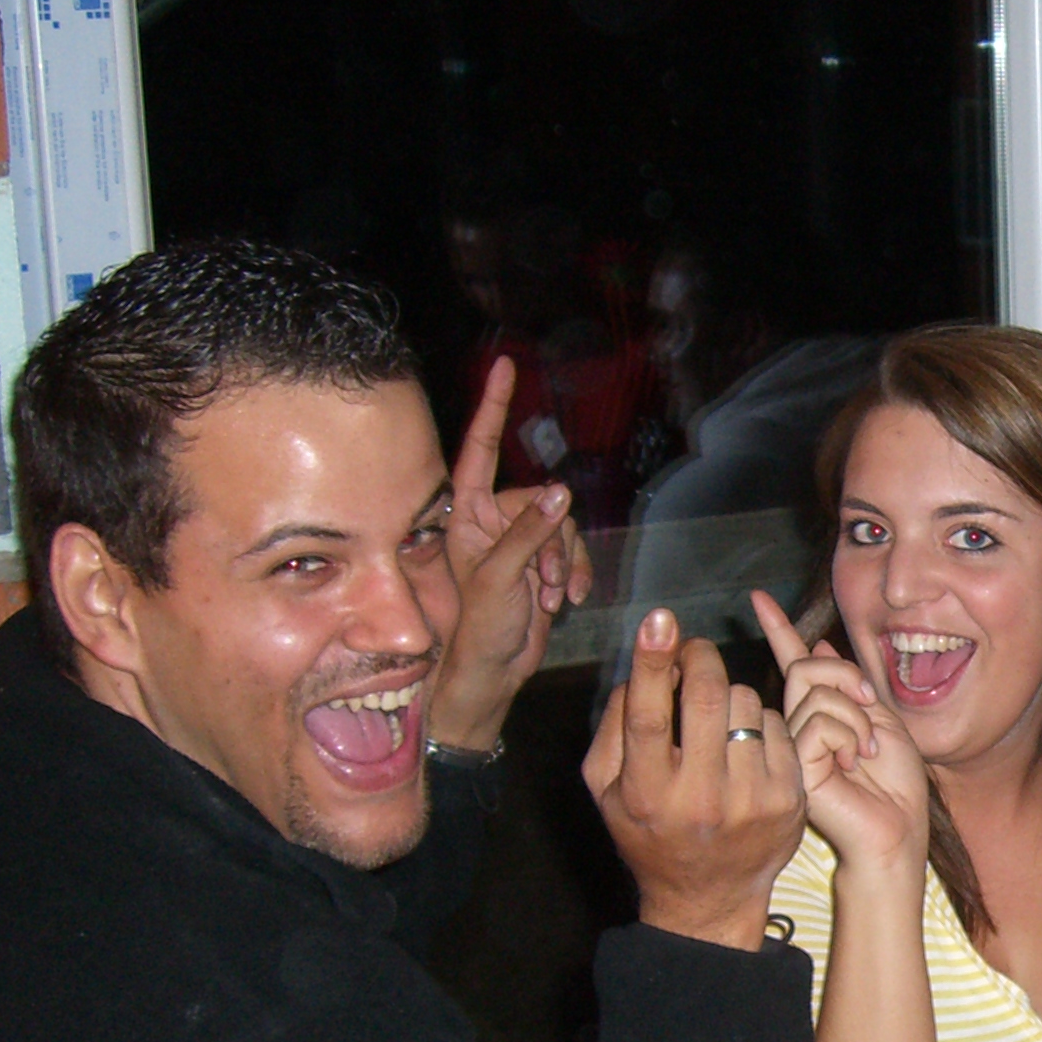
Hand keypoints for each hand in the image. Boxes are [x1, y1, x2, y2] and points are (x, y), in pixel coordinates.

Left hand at [426, 358, 596, 751]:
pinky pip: (573, 551)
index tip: (506, 367)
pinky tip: (565, 601)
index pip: (480, 450)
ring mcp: (518, 543)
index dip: (492, 408)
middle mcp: (491, 522)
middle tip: (546, 581)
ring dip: (566, 564)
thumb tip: (561, 492)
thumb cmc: (477, 629)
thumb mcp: (500, 577)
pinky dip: (575, 575)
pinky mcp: (542, 565)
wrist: (492, 674)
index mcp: (467, 515)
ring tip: (551, 597)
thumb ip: (530, 533)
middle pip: (542, 499)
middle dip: (555, 538)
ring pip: (562, 527)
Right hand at [585, 610, 804, 949]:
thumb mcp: (606, 790)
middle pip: (710, 697)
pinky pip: (776, 727)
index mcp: (646, 791)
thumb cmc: (649, 832)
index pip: (649, 714)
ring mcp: (750, 799)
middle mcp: (700, 796)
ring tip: (718, 719)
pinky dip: (759, 724)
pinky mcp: (788, 799)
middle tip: (695, 651)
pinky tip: (746, 746)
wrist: (708, 899)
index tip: (661, 619)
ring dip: (730, 695)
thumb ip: (614, 728)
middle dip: (703, 658)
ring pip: (748, 704)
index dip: (654, 661)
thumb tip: (639, 670)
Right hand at [753, 591, 930, 877]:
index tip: (759, 598)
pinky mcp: (793, 764)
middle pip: (808, 667)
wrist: (896, 830)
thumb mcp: (880, 719)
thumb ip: (848, 686)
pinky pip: (818, 722)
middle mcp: (796, 726)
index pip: (793, 662)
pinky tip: (853, 765)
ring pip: (816, 692)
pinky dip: (848, 736)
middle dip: (849, 679)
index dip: (778, 628)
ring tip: (865, 752)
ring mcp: (790, 746)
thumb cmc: (894, 784)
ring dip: (856, 717)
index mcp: (818, 713)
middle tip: (872, 712)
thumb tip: (816, 643)